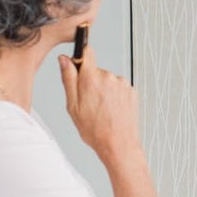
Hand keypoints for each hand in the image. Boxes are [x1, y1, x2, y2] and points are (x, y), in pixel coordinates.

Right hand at [60, 44, 141, 164]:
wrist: (118, 144)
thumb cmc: (94, 129)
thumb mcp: (72, 106)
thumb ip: (68, 79)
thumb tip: (64, 59)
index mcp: (91, 78)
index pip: (86, 52)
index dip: (80, 56)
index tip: (77, 63)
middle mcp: (109, 77)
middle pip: (95, 71)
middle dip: (90, 83)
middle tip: (88, 103)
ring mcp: (122, 84)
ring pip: (107, 81)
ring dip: (103, 91)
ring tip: (101, 110)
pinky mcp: (132, 91)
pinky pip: (118, 88)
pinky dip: (114, 96)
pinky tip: (111, 110)